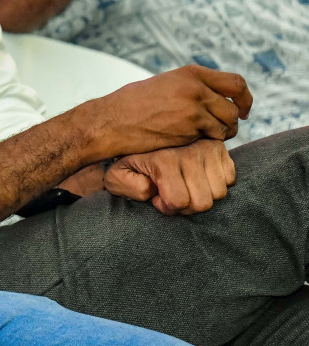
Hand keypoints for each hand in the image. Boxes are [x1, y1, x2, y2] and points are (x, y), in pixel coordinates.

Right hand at [69, 65, 250, 160]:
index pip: (236, 83)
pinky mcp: (189, 128)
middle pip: (235, 107)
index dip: (245, 99)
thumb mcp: (165, 84)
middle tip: (223, 129)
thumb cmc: (131, 105)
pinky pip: (214, 138)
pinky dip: (208, 142)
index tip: (242, 109)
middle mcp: (195, 88)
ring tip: (203, 136)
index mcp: (190, 74)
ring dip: (221, 133)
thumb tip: (216, 95)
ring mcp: (193, 108)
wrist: (110, 121)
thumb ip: (191, 86)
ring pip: (228, 124)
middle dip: (233, 120)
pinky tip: (191, 142)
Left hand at [105, 139, 235, 214]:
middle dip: (186, 205)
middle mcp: (190, 152)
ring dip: (202, 194)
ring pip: (219, 193)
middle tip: (172, 193)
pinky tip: (197, 177)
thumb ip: (126, 186)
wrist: (140, 137)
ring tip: (183, 184)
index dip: (167, 207)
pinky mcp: (221, 148)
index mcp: (165, 160)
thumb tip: (152, 189)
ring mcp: (208, 148)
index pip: (180, 202)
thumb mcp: (116, 176)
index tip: (157, 197)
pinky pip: (229, 179)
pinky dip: (214, 183)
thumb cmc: (130, 163)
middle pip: (203, 202)